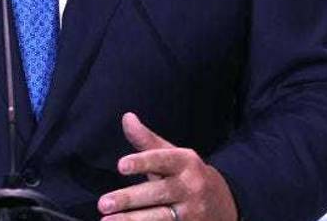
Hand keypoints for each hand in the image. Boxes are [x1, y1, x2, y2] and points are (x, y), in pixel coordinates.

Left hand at [98, 112, 237, 220]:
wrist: (223, 203)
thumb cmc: (187, 175)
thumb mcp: (173, 155)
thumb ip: (147, 141)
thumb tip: (126, 117)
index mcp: (186, 163)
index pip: (162, 160)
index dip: (142, 162)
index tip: (121, 165)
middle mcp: (190, 187)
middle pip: (158, 193)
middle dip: (129, 199)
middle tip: (103, 203)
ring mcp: (191, 212)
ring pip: (160, 217)